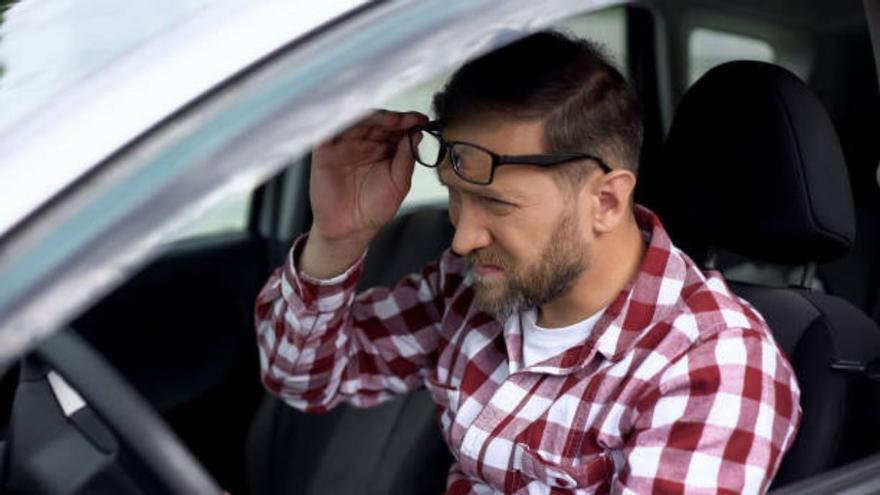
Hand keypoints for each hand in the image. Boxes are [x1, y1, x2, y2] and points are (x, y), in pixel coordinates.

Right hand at [301, 110, 428, 276]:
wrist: (350, 228)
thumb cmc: (374, 208)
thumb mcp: (398, 183)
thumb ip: (406, 158)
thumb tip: (417, 134)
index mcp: (385, 148)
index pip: (396, 128)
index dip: (409, 121)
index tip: (422, 120)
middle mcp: (365, 143)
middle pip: (378, 120)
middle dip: (394, 118)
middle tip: (408, 120)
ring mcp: (345, 144)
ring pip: (357, 121)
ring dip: (374, 117)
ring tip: (392, 121)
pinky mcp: (325, 150)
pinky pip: (330, 130)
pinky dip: (342, 121)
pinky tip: (358, 119)